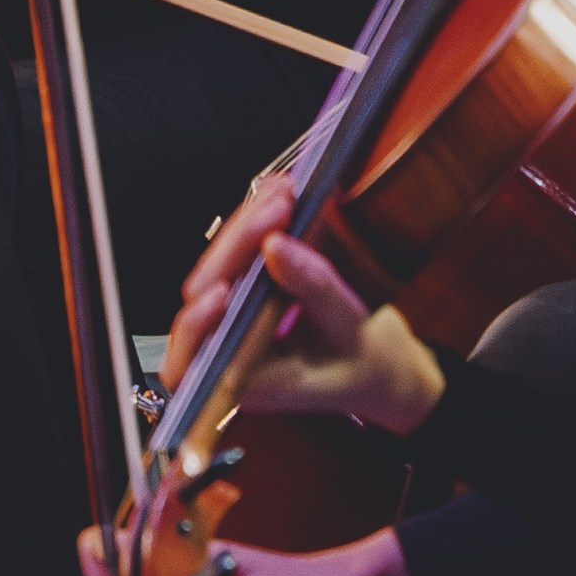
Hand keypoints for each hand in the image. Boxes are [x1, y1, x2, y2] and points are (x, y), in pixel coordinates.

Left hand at [165, 175, 445, 436]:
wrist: (374, 366)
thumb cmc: (363, 363)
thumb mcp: (348, 329)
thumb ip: (314, 288)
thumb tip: (274, 245)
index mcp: (248, 381)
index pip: (202, 353)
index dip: (201, 322)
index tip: (225, 291)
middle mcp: (228, 350)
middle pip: (206, 291)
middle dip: (239, 244)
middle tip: (279, 208)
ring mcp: (230, 319)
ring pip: (218, 267)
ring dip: (247, 227)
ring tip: (283, 194)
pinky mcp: (243, 294)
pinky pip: (236, 257)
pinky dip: (255, 227)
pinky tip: (277, 200)